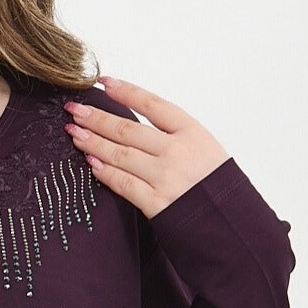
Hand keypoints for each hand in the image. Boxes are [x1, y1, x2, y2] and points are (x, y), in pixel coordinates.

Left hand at [62, 76, 230, 220]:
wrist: (233, 225)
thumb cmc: (219, 187)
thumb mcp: (207, 149)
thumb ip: (175, 137)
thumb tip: (137, 126)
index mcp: (193, 132)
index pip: (152, 104)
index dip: (125, 92)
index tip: (103, 82)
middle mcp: (178, 151)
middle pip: (128, 129)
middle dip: (96, 118)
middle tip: (74, 109)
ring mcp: (166, 177)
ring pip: (120, 154)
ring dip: (93, 142)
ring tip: (74, 133)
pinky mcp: (157, 203)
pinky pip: (123, 183)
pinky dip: (105, 172)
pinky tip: (91, 162)